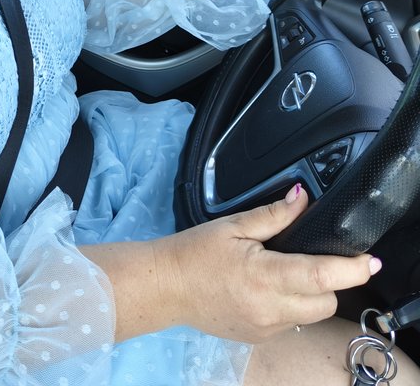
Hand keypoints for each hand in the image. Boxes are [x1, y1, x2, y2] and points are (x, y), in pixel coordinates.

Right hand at [154, 185, 380, 342]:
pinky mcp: (258, 337)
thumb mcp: (233, 224)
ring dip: (310, 294)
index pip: (321, 275)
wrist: (166, 287)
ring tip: (284, 271)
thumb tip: (302, 198)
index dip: (351, 268)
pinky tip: (266, 288)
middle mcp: (269, 308)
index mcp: (263, 275)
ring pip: (310, 314)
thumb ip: (273, 215)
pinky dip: (290, 305)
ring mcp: (265, 327)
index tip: (369, 260)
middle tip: (313, 257)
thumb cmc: (195, 251)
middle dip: (329, 280)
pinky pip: (290, 322)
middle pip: (325, 300)